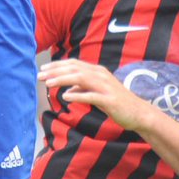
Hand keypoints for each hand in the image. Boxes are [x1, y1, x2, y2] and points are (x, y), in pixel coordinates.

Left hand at [38, 59, 154, 131]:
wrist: (138, 113)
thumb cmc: (117, 103)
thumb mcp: (97, 93)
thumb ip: (83, 89)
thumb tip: (68, 90)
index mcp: (97, 71)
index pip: (73, 64)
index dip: (57, 65)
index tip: (42, 68)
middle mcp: (101, 75)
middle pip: (74, 69)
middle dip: (55, 71)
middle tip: (39, 75)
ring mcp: (105, 87)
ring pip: (81, 78)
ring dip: (63, 79)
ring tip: (48, 83)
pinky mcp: (109, 100)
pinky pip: (91, 96)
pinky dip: (78, 95)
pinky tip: (66, 96)